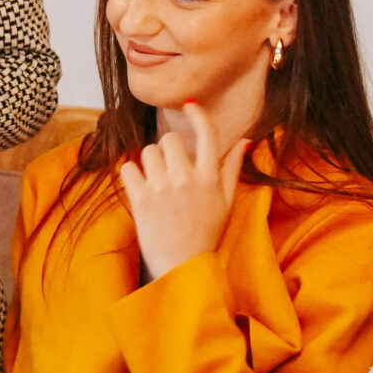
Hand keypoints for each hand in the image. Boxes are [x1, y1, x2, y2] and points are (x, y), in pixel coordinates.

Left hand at [119, 102, 249, 276]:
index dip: (197, 115)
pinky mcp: (141, 199)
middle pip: (170, 139)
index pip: (206, 134)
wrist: (182, 267)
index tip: (189, 105)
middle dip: (168, 150)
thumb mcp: (226, 202)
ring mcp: (162, 188)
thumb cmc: (206, 235)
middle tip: (170, 170)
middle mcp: (187, 178)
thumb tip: (244, 140)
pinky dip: (131, 175)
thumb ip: (232, 168)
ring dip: (150, 162)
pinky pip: (128, 168)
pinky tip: (140, 189)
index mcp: (210, 178)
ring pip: (148, 151)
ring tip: (156, 182)